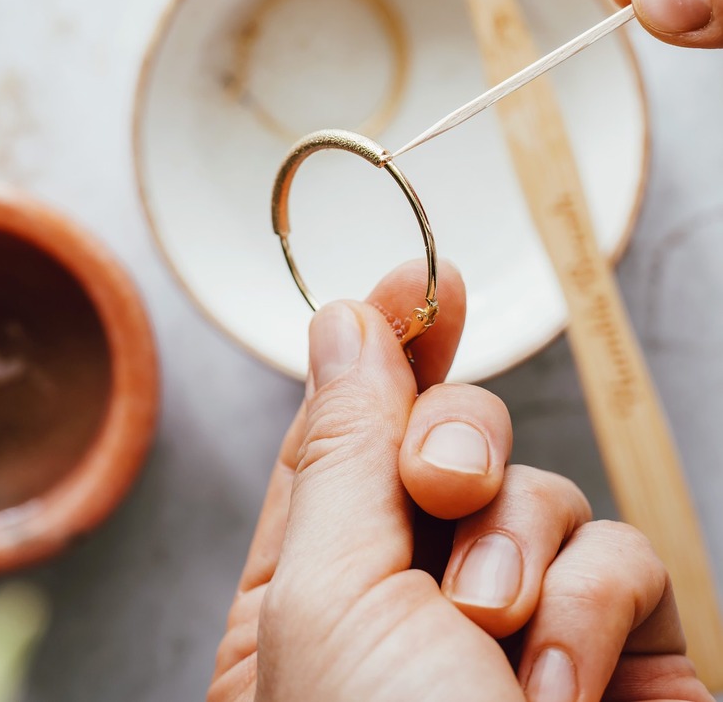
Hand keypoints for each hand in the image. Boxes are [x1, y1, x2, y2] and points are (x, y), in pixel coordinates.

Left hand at [208, 262, 709, 701]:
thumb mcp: (327, 599)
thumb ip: (343, 446)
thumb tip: (342, 318)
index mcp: (313, 584)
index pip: (349, 423)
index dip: (386, 339)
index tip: (421, 276)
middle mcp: (416, 595)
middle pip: (449, 437)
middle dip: (455, 442)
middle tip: (441, 488)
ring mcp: (522, 621)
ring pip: (540, 489)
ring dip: (522, 551)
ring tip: (496, 650)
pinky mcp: (618, 652)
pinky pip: (622, 551)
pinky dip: (595, 608)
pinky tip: (561, 689)